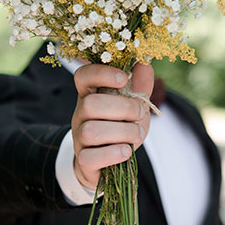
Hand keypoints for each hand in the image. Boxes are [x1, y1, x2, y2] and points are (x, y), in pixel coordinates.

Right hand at [71, 62, 153, 189]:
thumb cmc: (121, 129)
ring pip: (91, 131)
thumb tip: (145, 62)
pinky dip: (114, 154)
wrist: (109, 162)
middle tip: (139, 113)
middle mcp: (80, 115)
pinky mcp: (83, 160)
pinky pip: (90, 157)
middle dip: (123, 108)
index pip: (83, 76)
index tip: (123, 78)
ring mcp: (79, 138)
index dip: (101, 73)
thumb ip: (139, 86)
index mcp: (90, 95)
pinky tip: (126, 151)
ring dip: (123, 132)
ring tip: (136, 134)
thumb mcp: (134, 106)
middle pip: (90, 104)